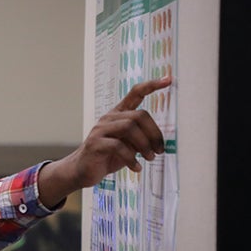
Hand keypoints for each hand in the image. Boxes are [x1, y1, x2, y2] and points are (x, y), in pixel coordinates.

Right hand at [38, 76, 170, 206]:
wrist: (81, 170)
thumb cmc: (107, 156)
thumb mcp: (127, 145)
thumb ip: (140, 138)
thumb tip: (159, 142)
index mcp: (118, 115)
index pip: (135, 93)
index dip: (151, 85)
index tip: (169, 80)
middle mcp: (109, 118)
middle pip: (138, 115)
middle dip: (154, 134)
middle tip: (159, 150)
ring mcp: (100, 130)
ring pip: (129, 128)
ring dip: (144, 145)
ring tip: (150, 158)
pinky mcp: (95, 144)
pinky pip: (119, 146)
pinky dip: (131, 158)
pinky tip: (136, 167)